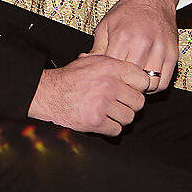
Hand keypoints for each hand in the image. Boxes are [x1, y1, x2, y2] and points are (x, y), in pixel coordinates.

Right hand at [27, 55, 149, 135]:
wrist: (48, 93)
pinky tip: (101, 120)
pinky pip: (116, 130)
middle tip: (118, 103)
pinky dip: (110, 128)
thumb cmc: (70, 77)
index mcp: (110, 67)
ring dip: (119, 118)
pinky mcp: (96, 121)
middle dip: (129, 104)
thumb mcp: (92, 61)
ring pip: (129, 118)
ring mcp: (103, 103)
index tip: (131, 90)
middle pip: (138, 102)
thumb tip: (136, 74)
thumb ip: (114, 65)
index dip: (138, 87)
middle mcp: (109, 84)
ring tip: (107, 111)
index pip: (143, 80)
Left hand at [90, 0, 178, 92]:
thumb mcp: (106, 25)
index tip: (108, 74)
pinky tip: (146, 79)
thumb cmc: (127, 12)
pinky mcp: (172, 55)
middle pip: (131, 79)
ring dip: (140, 87)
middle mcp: (143, 44)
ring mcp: (160, 50)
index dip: (110, 75)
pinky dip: (154, 86)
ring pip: (149, 84)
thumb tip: (86, 62)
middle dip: (124, 82)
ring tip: (133, 80)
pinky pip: (164, 82)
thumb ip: (97, 47)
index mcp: (123, 37)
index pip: (114, 70)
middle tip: (120, 80)